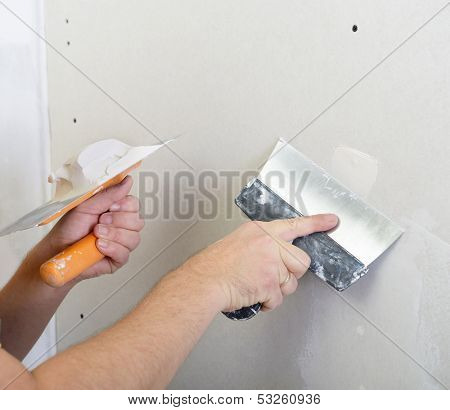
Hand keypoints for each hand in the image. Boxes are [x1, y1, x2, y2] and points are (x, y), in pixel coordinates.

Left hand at [45, 176, 143, 281]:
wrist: (58, 250)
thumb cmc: (70, 228)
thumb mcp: (87, 206)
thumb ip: (109, 194)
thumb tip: (127, 181)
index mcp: (116, 210)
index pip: (134, 204)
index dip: (125, 205)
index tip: (111, 207)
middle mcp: (122, 226)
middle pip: (137, 221)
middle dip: (117, 221)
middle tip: (100, 221)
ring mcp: (121, 243)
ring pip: (134, 237)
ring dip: (113, 235)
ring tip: (97, 235)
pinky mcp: (118, 258)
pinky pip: (125, 253)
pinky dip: (111, 248)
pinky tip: (99, 246)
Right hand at [183, 214, 337, 312]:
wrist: (204, 280)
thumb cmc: (215, 264)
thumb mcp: (239, 241)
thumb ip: (262, 244)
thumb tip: (276, 255)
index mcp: (262, 231)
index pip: (295, 224)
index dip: (316, 223)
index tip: (332, 221)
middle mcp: (270, 244)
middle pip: (301, 261)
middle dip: (291, 272)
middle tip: (272, 275)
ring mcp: (271, 264)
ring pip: (291, 283)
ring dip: (277, 289)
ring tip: (257, 284)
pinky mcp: (270, 283)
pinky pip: (279, 299)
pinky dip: (267, 302)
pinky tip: (253, 295)